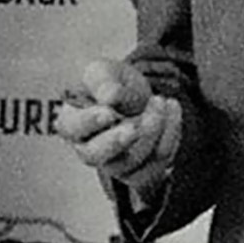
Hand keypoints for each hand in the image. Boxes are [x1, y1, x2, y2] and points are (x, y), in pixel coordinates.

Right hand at [53, 58, 181, 194]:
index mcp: (72, 122)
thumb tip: (110, 97)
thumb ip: (103, 81)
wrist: (137, 94)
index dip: (90, 122)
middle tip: (135, 126)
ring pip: (131, 161)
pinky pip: (157, 163)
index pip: (72, 129)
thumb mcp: (104, 71)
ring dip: (152, 128)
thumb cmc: (112, 83)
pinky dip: (170, 133)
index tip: (109, 112)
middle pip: (94, 156)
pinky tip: (171, 107)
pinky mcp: (140, 172)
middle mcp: (88, 148)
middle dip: (116, 141)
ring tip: (159, 99)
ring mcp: (114, 164)